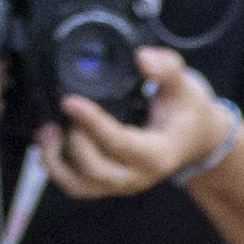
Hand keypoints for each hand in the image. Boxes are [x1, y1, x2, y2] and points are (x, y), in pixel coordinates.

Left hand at [37, 47, 227, 200]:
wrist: (196, 137)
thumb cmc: (188, 111)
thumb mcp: (185, 85)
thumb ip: (166, 67)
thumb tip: (142, 58)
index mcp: (157, 155)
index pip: (119, 144)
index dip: (92, 123)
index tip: (70, 101)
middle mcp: (138, 175)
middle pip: (96, 171)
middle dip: (73, 142)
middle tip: (65, 110)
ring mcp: (121, 182)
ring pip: (79, 186)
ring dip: (56, 161)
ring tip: (47, 129)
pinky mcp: (107, 182)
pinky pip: (74, 185)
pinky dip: (55, 166)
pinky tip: (49, 140)